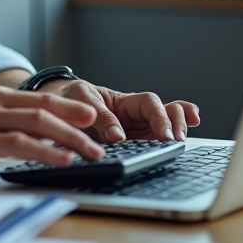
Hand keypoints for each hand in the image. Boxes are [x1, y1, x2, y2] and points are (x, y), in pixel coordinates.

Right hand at [0, 84, 105, 183]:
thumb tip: (25, 139)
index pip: (39, 99)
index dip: (68, 107)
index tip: (91, 117)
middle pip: (45, 108)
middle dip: (78, 120)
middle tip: (101, 132)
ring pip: (38, 124)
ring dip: (70, 138)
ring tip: (91, 152)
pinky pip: (19, 144)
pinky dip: (46, 151)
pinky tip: (62, 159)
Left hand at [40, 79, 199, 143]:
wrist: (58, 106)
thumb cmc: (71, 98)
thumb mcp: (82, 100)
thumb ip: (99, 117)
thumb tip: (118, 137)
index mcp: (124, 101)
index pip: (149, 103)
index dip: (160, 117)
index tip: (163, 135)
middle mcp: (135, 115)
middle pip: (166, 112)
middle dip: (175, 123)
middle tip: (175, 141)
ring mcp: (137, 130)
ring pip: (167, 125)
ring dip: (179, 129)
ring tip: (181, 142)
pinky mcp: (134, 145)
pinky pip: (156, 141)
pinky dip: (172, 136)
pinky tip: (184, 138)